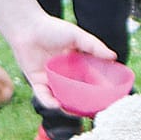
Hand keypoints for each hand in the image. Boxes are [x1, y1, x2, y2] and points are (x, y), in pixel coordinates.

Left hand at [0, 0, 114, 108]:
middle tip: (95, 111)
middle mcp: (64, 76)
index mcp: (76, 66)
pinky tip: (57, 105)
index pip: (90, 82)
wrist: (27, 26)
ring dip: (69, 108)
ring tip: (78, 112)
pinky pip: (44, 97)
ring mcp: (51, 81)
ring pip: (62, 99)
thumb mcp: (77, 36)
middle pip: (77, 94)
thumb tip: (114, 57)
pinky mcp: (37, 83)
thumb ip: (95, 47)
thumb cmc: (51, 28)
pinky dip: (50, 103)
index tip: (108, 99)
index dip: (98, 91)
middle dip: (85, 104)